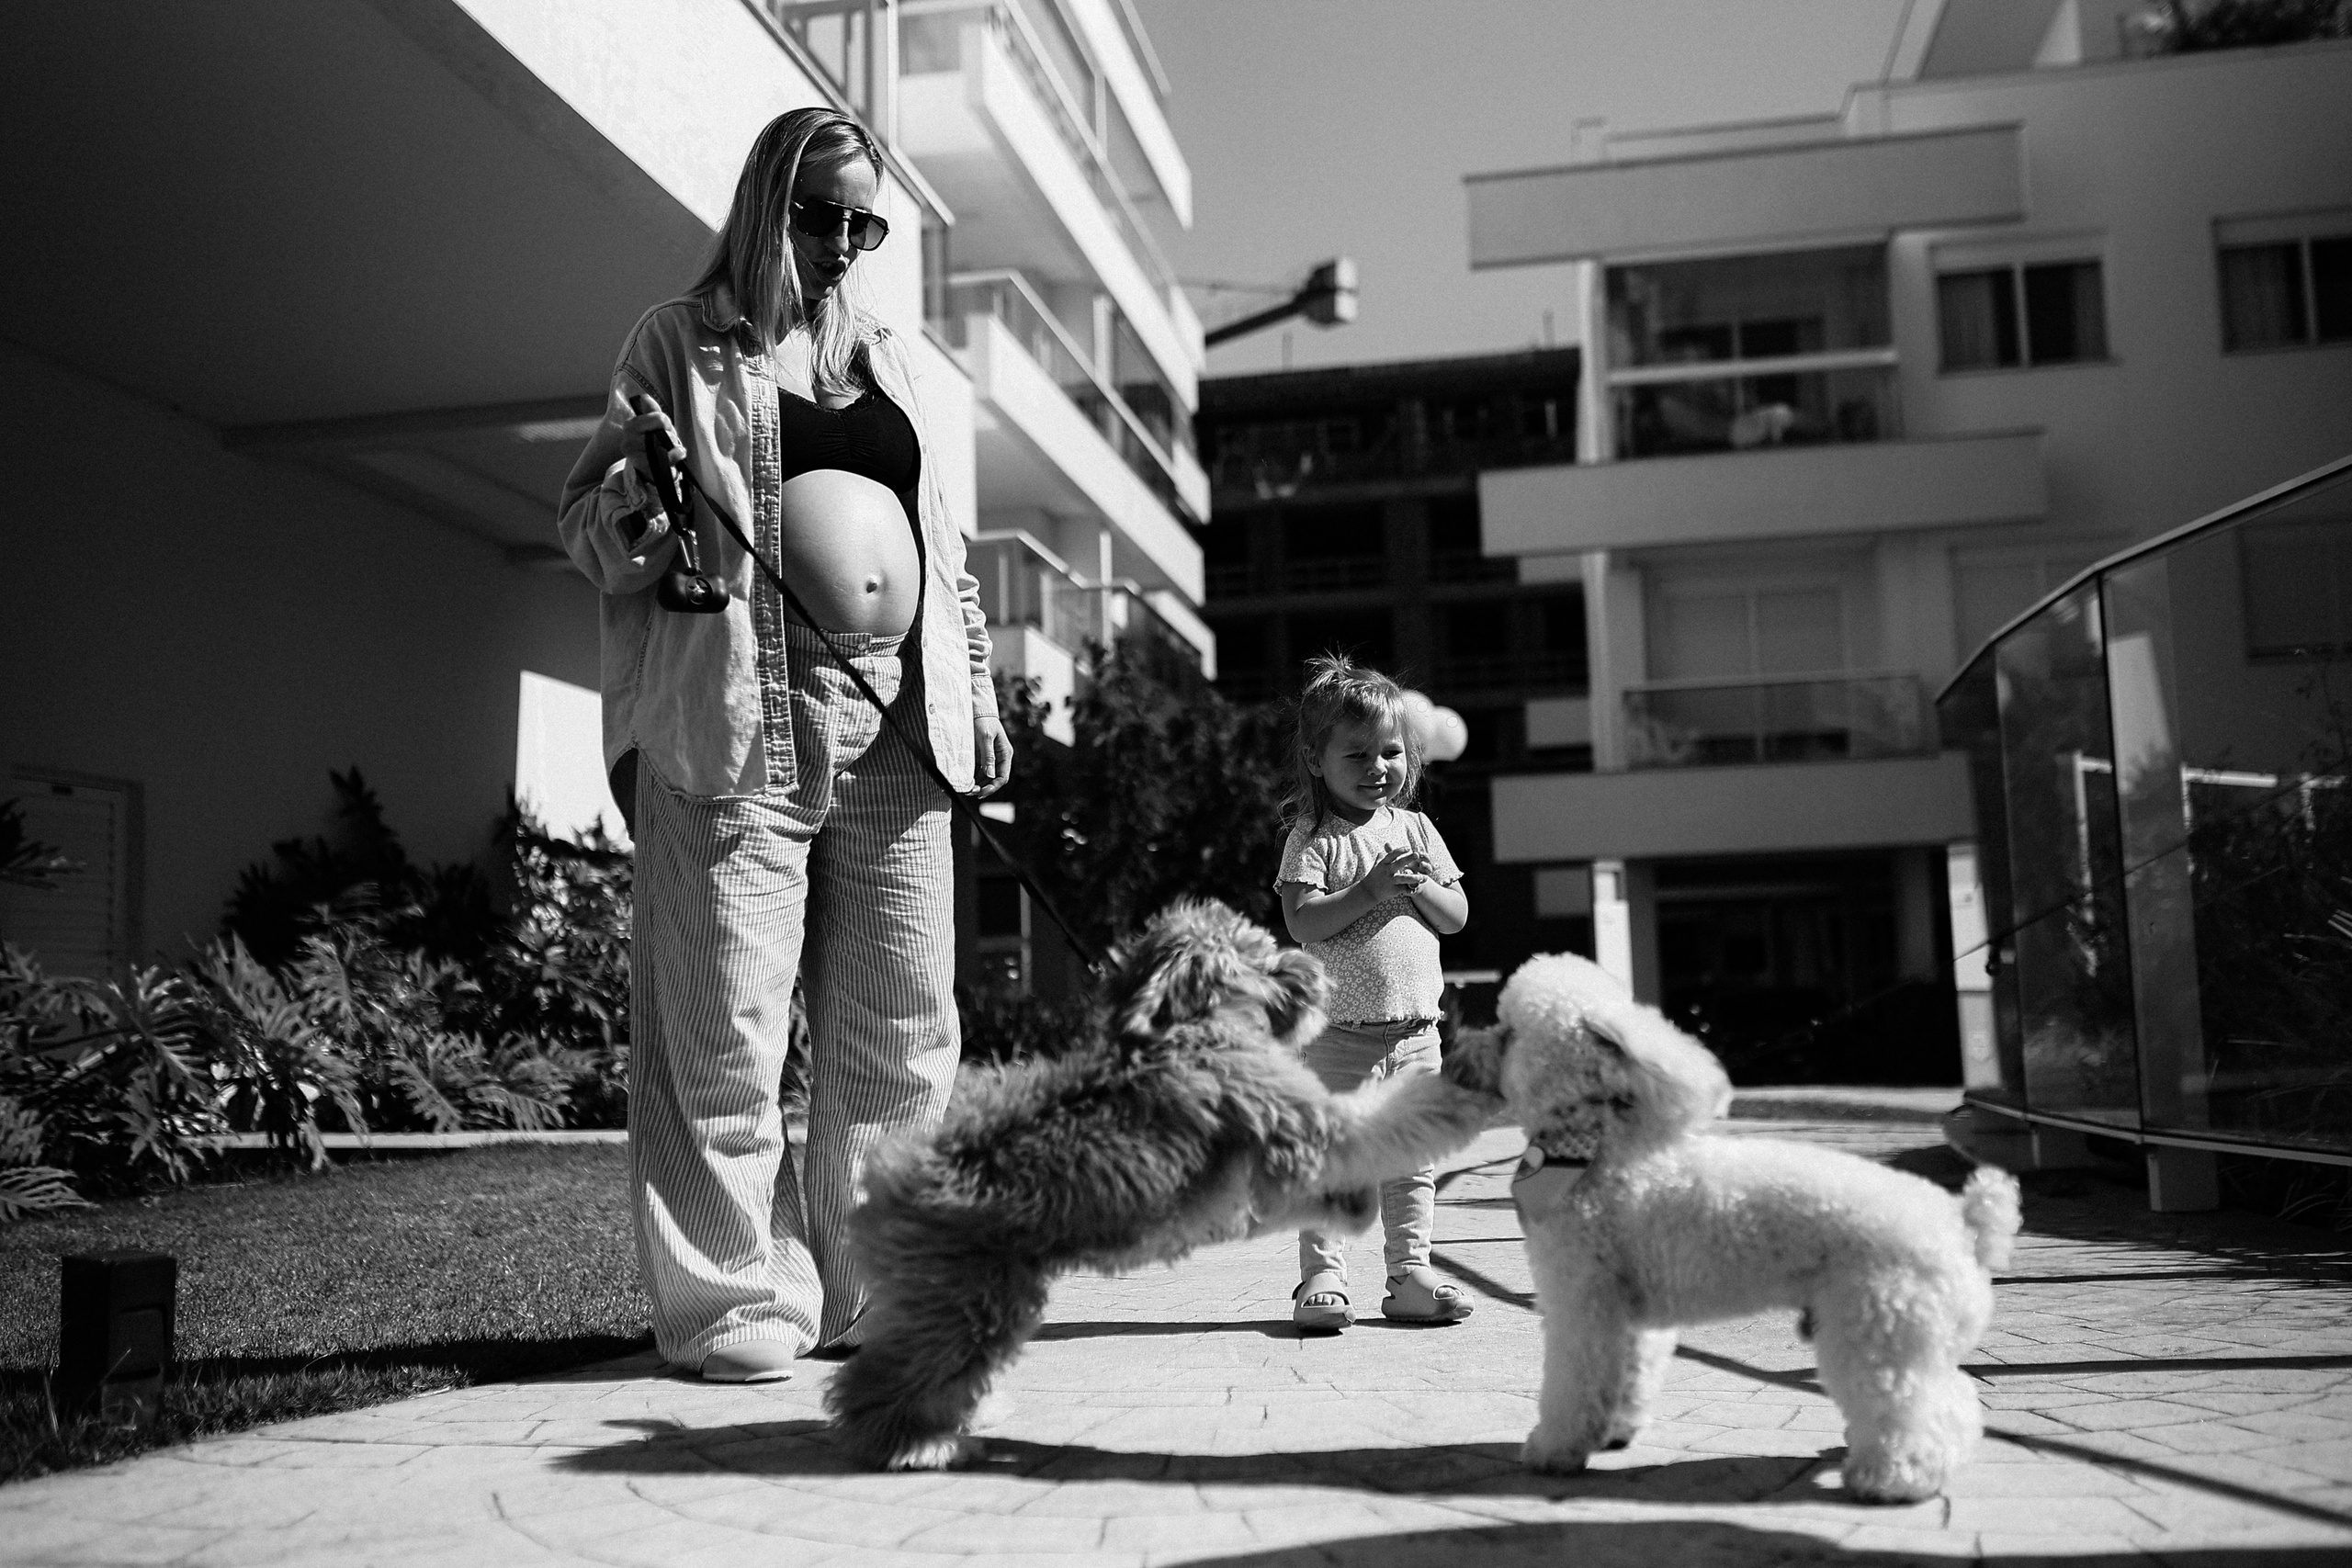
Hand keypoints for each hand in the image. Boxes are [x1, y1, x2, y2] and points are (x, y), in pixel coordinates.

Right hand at [623, 393, 686, 514]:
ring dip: (674, 446)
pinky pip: (665, 459)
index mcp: (630, 426)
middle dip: (671, 435)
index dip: (666, 423)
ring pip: (665, 443)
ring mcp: (635, 456)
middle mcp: (628, 440)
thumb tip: (644, 397)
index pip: (658, 417)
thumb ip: (651, 411)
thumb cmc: (654, 445)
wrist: (652, 472)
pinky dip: (675, 456)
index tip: (664, 429)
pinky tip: (678, 455)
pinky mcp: (645, 470)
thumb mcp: (653, 426)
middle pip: (664, 429)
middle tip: (667, 442)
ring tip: (669, 451)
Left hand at [973, 714, 1012, 796]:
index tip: (982, 792)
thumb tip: (990, 775)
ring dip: (978, 784)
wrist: (976, 710)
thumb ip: (988, 756)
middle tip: (971, 792)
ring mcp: (990, 758)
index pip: (1002, 776)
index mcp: (1005, 753)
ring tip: (966, 789)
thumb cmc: (984, 721)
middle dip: (984, 787)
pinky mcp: (981, 757)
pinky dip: (973, 778)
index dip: (993, 786)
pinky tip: (966, 781)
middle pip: (994, 779)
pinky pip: (979, 771)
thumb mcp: (986, 737)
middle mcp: (999, 758)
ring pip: (986, 777)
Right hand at [1360, 845, 1428, 902]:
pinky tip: (1415, 889)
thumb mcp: (1375, 867)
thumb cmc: (1372, 878)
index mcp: (1383, 864)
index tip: (1408, 848)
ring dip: (1414, 878)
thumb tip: (1382, 850)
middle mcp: (1387, 871)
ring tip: (1424, 877)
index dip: (1400, 851)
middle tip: (1417, 854)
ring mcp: (1390, 881)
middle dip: (1408, 859)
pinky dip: (1410, 889)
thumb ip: (1380, 859)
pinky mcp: (1393, 890)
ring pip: (1404, 878)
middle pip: (1399, 863)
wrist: (1367, 892)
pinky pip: (1403, 889)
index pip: (1392, 855)